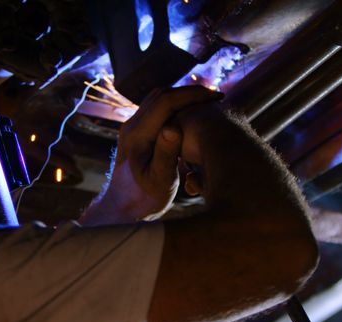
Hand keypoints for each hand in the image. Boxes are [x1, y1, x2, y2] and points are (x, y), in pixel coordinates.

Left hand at [79, 86, 222, 225]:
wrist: (124, 208)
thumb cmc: (145, 199)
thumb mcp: (160, 180)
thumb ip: (166, 154)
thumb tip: (174, 127)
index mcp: (136, 135)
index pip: (166, 102)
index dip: (193, 96)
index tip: (216, 98)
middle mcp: (131, 126)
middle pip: (162, 95)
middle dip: (190, 93)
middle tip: (217, 98)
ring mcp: (131, 127)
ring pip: (158, 99)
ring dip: (183, 97)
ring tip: (208, 103)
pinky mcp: (136, 131)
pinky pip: (156, 109)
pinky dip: (176, 105)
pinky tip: (193, 114)